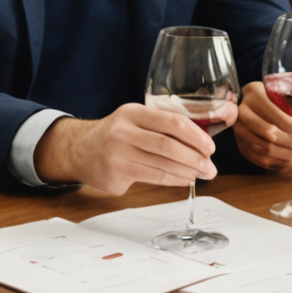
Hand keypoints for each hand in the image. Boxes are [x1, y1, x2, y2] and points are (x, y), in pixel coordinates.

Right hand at [31, 103, 219, 193]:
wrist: (81, 149)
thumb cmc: (117, 134)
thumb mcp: (134, 119)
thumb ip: (161, 125)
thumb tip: (201, 139)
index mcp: (132, 113)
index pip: (171, 122)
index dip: (195, 135)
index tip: (210, 147)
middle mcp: (123, 132)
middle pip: (168, 146)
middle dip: (195, 158)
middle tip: (210, 167)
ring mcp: (117, 154)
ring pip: (162, 165)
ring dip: (187, 172)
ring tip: (202, 174)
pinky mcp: (116, 174)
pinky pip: (153, 178)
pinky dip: (174, 179)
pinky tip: (184, 179)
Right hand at [236, 81, 291, 170]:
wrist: (241, 102)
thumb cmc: (264, 97)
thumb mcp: (274, 93)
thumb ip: (289, 105)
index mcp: (254, 95)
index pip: (278, 117)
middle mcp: (242, 113)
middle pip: (270, 135)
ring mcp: (238, 130)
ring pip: (264, 149)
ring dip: (285, 156)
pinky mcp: (240, 144)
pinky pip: (258, 159)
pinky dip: (276, 162)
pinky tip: (288, 160)